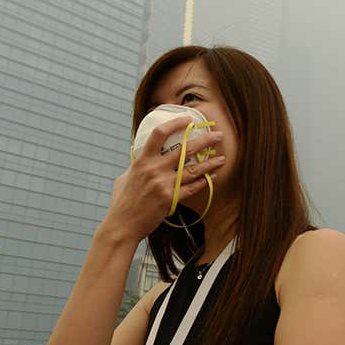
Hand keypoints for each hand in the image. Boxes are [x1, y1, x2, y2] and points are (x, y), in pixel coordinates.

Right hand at [102, 116, 224, 242]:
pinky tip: (213, 177)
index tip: (188, 119)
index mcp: (142, 160)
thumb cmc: (122, 202)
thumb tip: (143, 157)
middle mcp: (155, 169)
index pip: (159, 134)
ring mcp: (164, 184)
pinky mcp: (172, 198)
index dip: (175, 123)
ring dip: (210, 163)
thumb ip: (138, 166)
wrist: (123, 225)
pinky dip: (205, 182)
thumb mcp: (125, 177)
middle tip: (218, 135)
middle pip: (185, 149)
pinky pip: (193, 187)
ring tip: (222, 158)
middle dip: (204, 140)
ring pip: (194, 169)